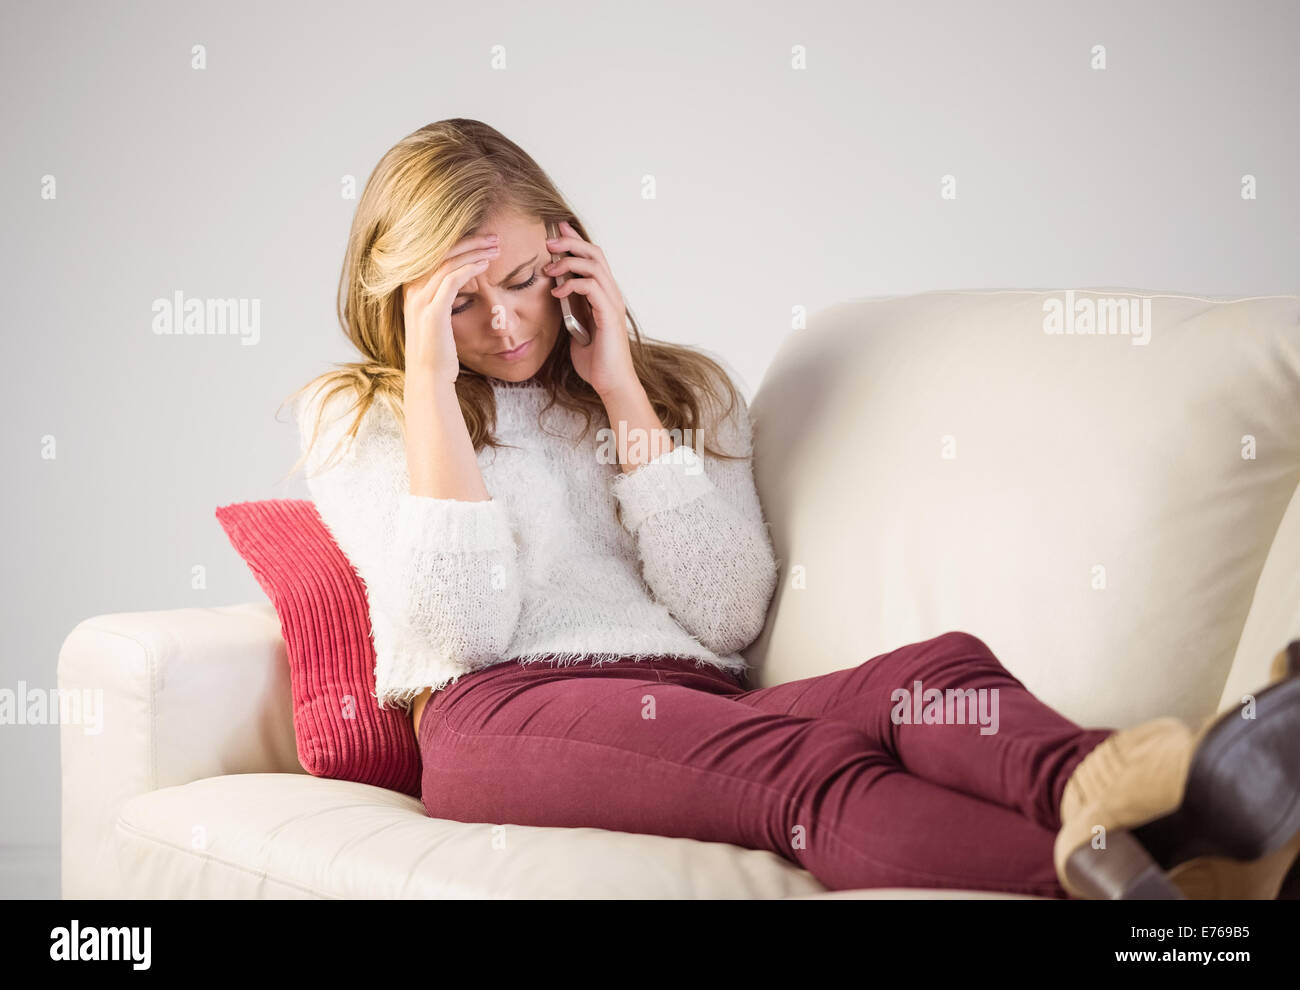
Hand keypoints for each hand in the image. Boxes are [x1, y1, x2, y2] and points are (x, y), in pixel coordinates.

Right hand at [401, 233, 500, 382]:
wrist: (429, 377)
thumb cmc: (437, 351)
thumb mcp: (435, 319)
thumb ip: (440, 298)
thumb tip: (458, 284)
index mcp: (410, 289)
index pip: (434, 254)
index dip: (458, 242)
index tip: (482, 240)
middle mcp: (412, 291)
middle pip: (440, 252)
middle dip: (469, 241)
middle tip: (493, 238)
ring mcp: (420, 301)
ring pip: (448, 263)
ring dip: (474, 252)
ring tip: (495, 247)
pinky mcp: (433, 312)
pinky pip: (452, 281)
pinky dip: (470, 269)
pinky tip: (486, 265)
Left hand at [545, 220, 637, 398]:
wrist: (611, 383)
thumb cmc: (596, 361)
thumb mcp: (577, 329)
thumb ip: (572, 310)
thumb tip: (558, 294)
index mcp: (605, 296)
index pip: (593, 259)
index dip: (576, 241)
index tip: (557, 230)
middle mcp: (612, 294)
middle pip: (595, 253)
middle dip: (570, 243)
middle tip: (548, 242)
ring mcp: (612, 303)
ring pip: (593, 265)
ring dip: (567, 262)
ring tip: (549, 269)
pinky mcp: (608, 314)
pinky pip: (591, 287)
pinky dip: (572, 285)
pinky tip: (557, 293)